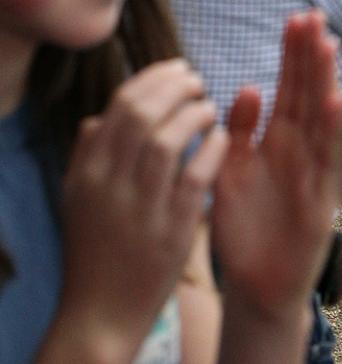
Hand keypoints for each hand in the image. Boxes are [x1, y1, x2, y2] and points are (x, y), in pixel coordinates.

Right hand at [53, 61, 225, 361]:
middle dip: (177, 88)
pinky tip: (222, 138)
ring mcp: (141, 209)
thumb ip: (87, 156)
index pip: (121, 105)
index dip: (154, 79)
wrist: (101, 315)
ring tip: (209, 108)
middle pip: (144, 115)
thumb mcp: (78, 200)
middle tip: (198, 81)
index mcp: (89, 172)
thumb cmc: (94, 250)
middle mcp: (110, 186)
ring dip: (195, 114)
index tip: (178, 68)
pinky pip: (195, 177)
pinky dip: (212, 149)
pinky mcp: (171, 232)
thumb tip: (98, 115)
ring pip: (169, 140)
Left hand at [212, 13, 341, 329]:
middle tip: (313, 16)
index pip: (289, 84)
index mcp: (278, 136)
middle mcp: (300, 146)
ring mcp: (314, 169)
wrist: (256, 282)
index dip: (293, 53)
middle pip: (308, 91)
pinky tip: (337, 99)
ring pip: (322, 117)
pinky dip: (333, 129)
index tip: (297, 18)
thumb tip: (248, 86)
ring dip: (325, 81)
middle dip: (310, 55)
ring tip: (328, 44)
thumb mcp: (230, 171)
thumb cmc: (244, 226)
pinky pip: (328, 158)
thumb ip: (238, 131)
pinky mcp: (321, 197)